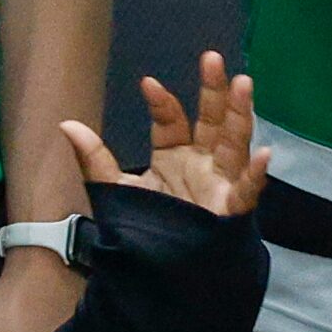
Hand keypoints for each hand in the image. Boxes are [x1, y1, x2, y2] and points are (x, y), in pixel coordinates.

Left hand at [60, 52, 271, 220]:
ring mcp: (219, 183)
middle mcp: (201, 163)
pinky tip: (264, 155)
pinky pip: (248, 190)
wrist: (159, 273)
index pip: (170, 121)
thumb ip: (94, 159)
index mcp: (174, 155)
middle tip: (212, 58)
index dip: (161, 103)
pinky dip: (256, 174)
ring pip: (234, 144)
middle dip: (212, 91)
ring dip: (239, 115)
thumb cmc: (145, 228)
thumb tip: (67, 123)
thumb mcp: (114, 191)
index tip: (148, 84)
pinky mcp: (232, 210)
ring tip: (243, 83)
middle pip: (210, 121)